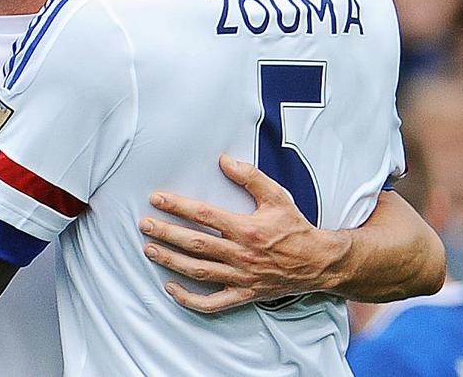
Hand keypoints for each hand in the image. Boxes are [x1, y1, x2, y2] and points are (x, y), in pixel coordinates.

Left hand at [138, 154, 349, 312]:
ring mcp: (240, 276)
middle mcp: (240, 254)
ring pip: (198, 271)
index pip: (203, 215)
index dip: (177, 206)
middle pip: (194, 243)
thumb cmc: (295, 228)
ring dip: (171, 261)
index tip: (157, 199)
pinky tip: (171, 288)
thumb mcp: (277, 196)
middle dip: (166, 233)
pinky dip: (189, 299)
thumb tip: (225, 160)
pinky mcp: (243, 294)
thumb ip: (250, 177)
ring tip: (150, 250)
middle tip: (144, 225)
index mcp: (246, 228)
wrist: (318, 262)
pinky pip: (212, 302)